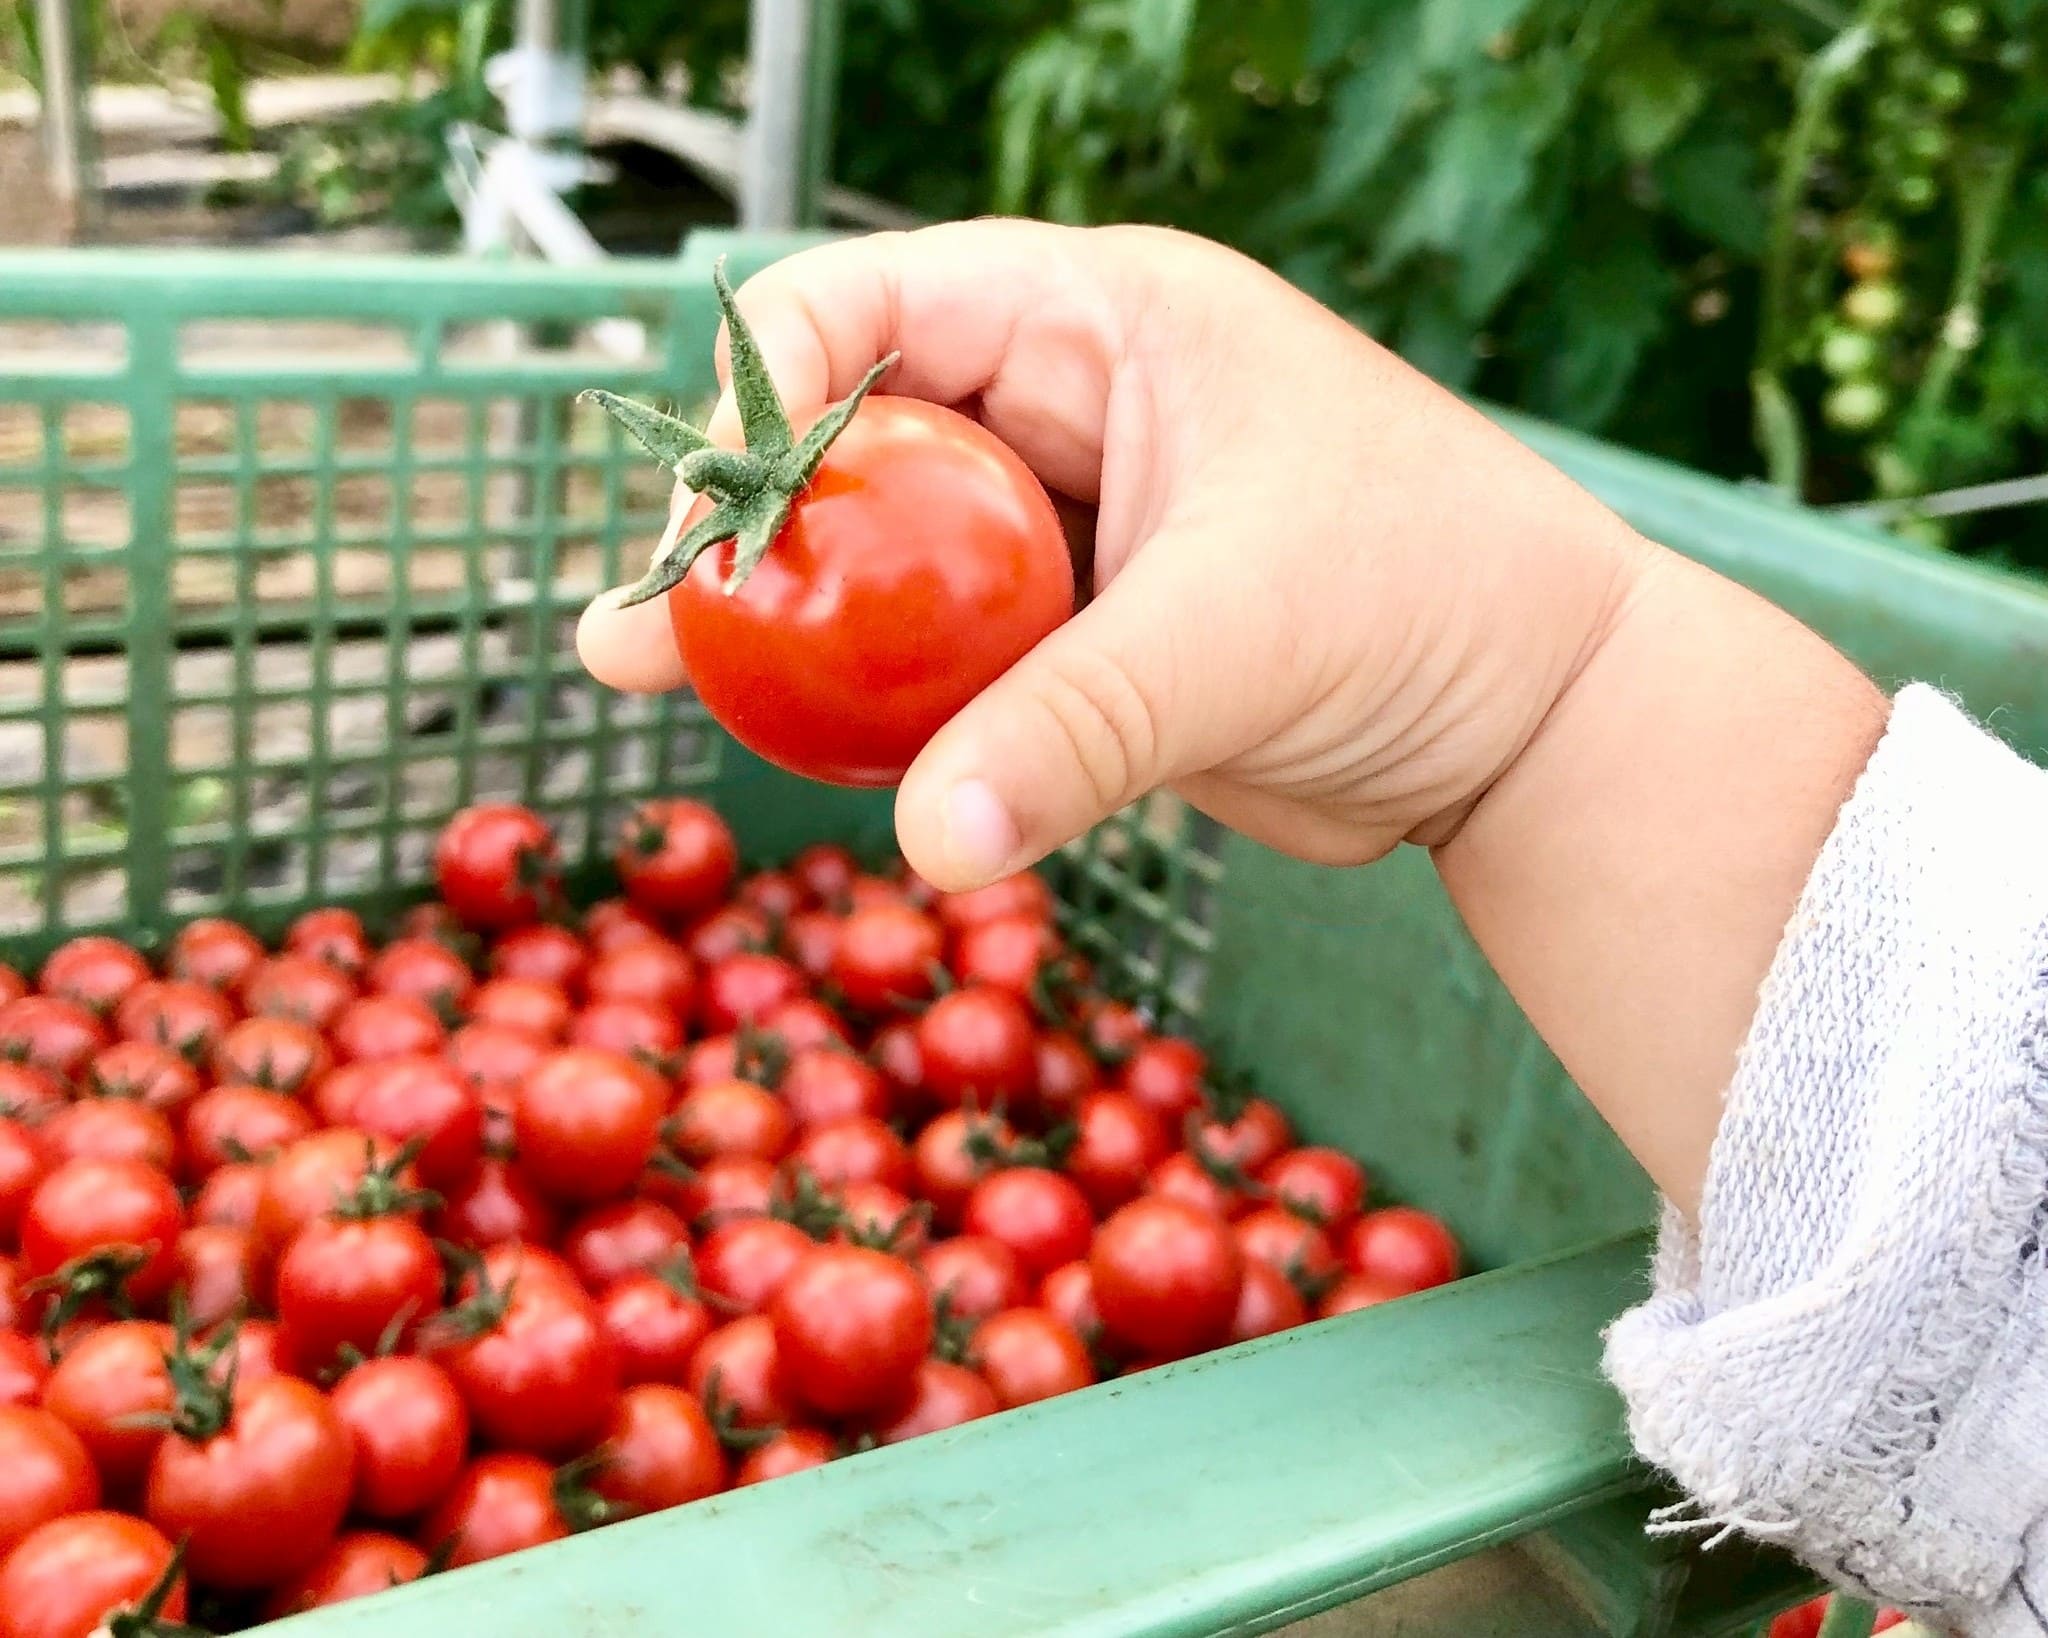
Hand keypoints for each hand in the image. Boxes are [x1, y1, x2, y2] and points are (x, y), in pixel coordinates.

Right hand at [578, 221, 1643, 889]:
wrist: (1542, 725)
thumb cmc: (1440, 602)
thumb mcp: (1241, 638)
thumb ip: (1075, 728)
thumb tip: (926, 846)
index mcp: (1103, 319)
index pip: (873, 304)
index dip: (761, 392)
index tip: (706, 519)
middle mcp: (1069, 407)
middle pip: (852, 442)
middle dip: (741, 532)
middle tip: (632, 631)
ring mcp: (1070, 530)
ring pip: (887, 565)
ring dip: (787, 629)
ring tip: (659, 687)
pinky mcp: (1083, 643)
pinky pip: (946, 663)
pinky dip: (878, 707)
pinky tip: (810, 756)